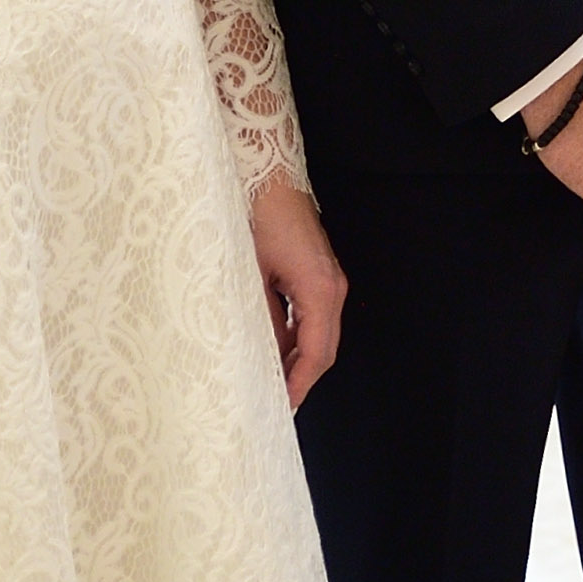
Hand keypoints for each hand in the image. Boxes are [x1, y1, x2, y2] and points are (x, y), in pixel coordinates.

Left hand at [249, 176, 346, 408]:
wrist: (266, 174)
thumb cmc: (257, 217)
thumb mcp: (250, 274)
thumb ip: (259, 318)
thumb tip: (259, 357)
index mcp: (320, 289)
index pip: (316, 354)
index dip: (299, 385)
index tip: (283, 408)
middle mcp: (332, 287)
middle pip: (323, 349)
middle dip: (300, 378)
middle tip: (274, 404)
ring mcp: (328, 280)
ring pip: (319, 335)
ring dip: (297, 360)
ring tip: (269, 383)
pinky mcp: (318, 273)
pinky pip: (312, 317)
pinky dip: (295, 339)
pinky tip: (272, 349)